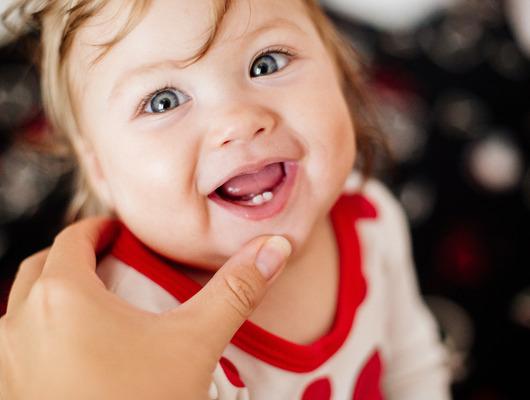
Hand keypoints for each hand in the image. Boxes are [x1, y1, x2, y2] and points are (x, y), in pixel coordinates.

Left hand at [0, 217, 290, 398]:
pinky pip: (15, 344)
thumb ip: (235, 290)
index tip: (118, 233)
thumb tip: (275, 248)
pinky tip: (74, 352)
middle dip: (74, 257)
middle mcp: (18, 324)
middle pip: (42, 268)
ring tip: (93, 305)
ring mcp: (6, 362)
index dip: (98, 230)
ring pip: (20, 307)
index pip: (73, 239)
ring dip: (51, 295)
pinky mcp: (9, 390)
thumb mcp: (195, 344)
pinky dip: (39, 333)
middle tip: (108, 261)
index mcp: (61, 297)